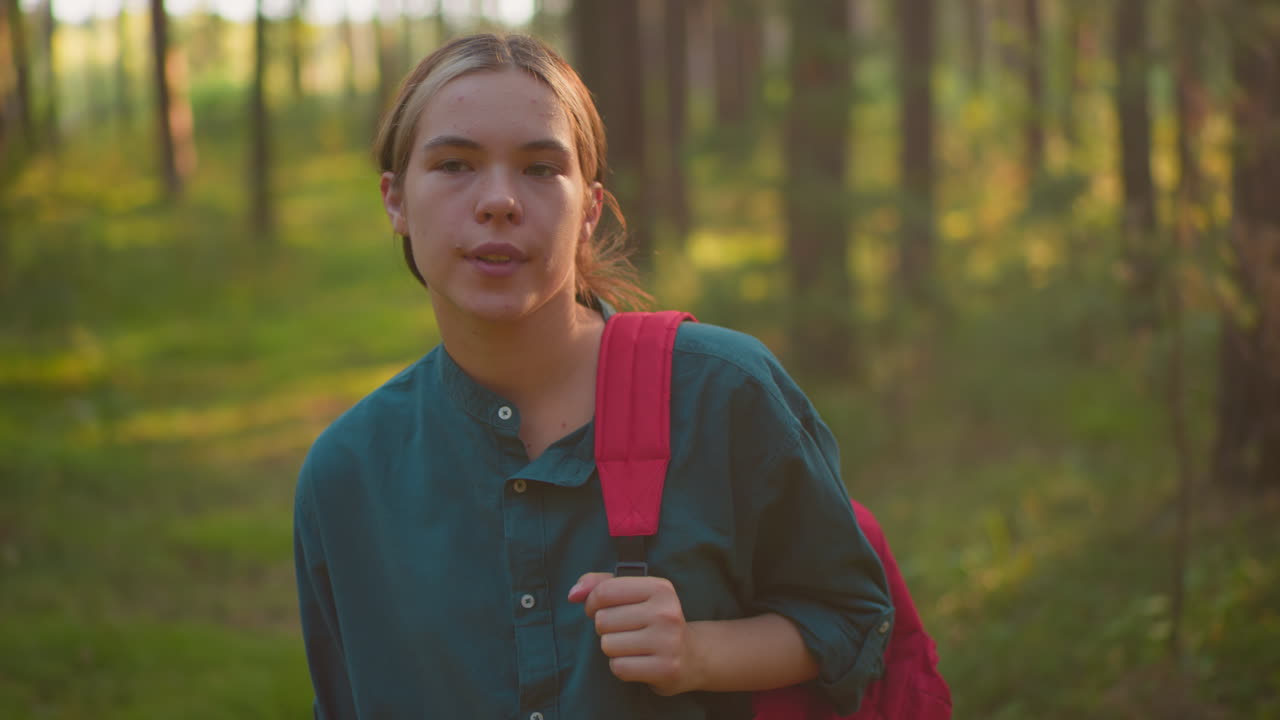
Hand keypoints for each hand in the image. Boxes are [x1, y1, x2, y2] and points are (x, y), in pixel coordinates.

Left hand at [567, 572, 705, 695]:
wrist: (691, 655)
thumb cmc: (653, 619)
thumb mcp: (633, 593)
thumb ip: (599, 584)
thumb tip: (573, 594)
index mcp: (660, 587)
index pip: (604, 591)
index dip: (592, 603)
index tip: (599, 609)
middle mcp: (666, 613)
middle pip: (603, 620)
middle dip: (605, 628)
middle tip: (624, 630)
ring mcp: (668, 642)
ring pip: (608, 645)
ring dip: (613, 648)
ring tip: (632, 646)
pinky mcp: (665, 668)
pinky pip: (619, 667)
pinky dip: (621, 666)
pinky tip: (637, 661)